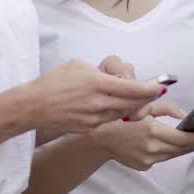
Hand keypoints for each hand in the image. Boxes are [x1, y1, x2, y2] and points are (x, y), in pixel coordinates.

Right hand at [27, 59, 163, 135]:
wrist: (34, 106)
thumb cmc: (54, 82)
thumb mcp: (79, 66)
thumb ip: (101, 72)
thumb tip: (115, 78)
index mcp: (98, 84)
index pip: (133, 88)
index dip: (150, 89)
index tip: (160, 87)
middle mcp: (100, 103)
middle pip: (133, 104)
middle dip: (145, 99)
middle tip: (153, 94)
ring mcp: (95, 118)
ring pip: (123, 113)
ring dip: (131, 107)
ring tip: (135, 99)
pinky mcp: (89, 128)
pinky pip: (109, 120)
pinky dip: (115, 113)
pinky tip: (113, 107)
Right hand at [90, 99, 193, 170]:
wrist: (101, 138)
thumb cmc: (123, 118)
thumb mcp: (145, 107)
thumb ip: (168, 109)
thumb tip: (186, 115)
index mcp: (153, 131)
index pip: (183, 139)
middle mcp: (152, 148)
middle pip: (181, 149)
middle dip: (192, 142)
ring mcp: (147, 160)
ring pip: (172, 155)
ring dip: (180, 148)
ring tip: (185, 139)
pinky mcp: (143, 166)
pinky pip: (161, 159)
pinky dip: (165, 151)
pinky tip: (163, 144)